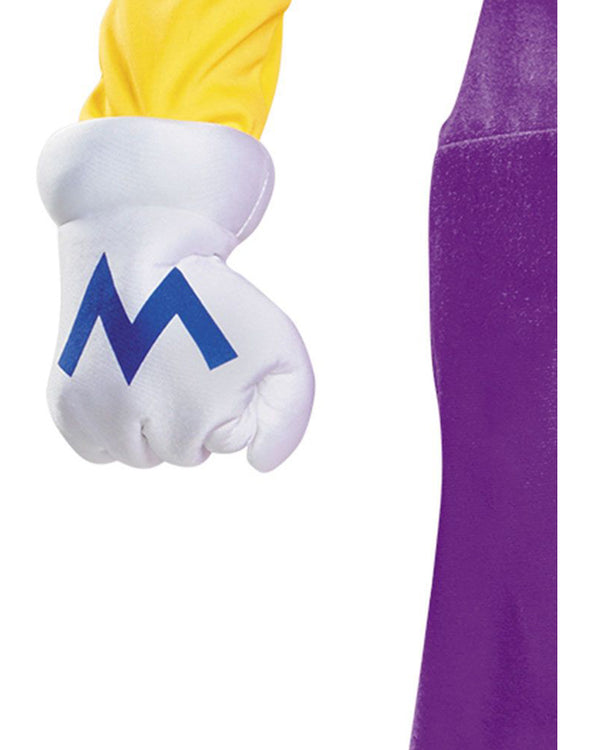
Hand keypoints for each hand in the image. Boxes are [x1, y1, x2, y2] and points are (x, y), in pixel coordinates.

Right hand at [38, 118, 313, 469]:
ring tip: (153, 366)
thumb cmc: (215, 299)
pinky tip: (125, 380)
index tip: (218, 352)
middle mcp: (135, 427)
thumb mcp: (281, 349)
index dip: (232, 394)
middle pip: (182, 454)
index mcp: (192, 420)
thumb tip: (259, 466)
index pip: (228, 442)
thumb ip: (288, 418)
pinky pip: (98, 448)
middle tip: (183, 356)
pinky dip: (114, 426)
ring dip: (152, 424)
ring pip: (138, 455)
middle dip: (192, 413)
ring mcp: (95, 418)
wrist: (137, 245)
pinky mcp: (65, 407)